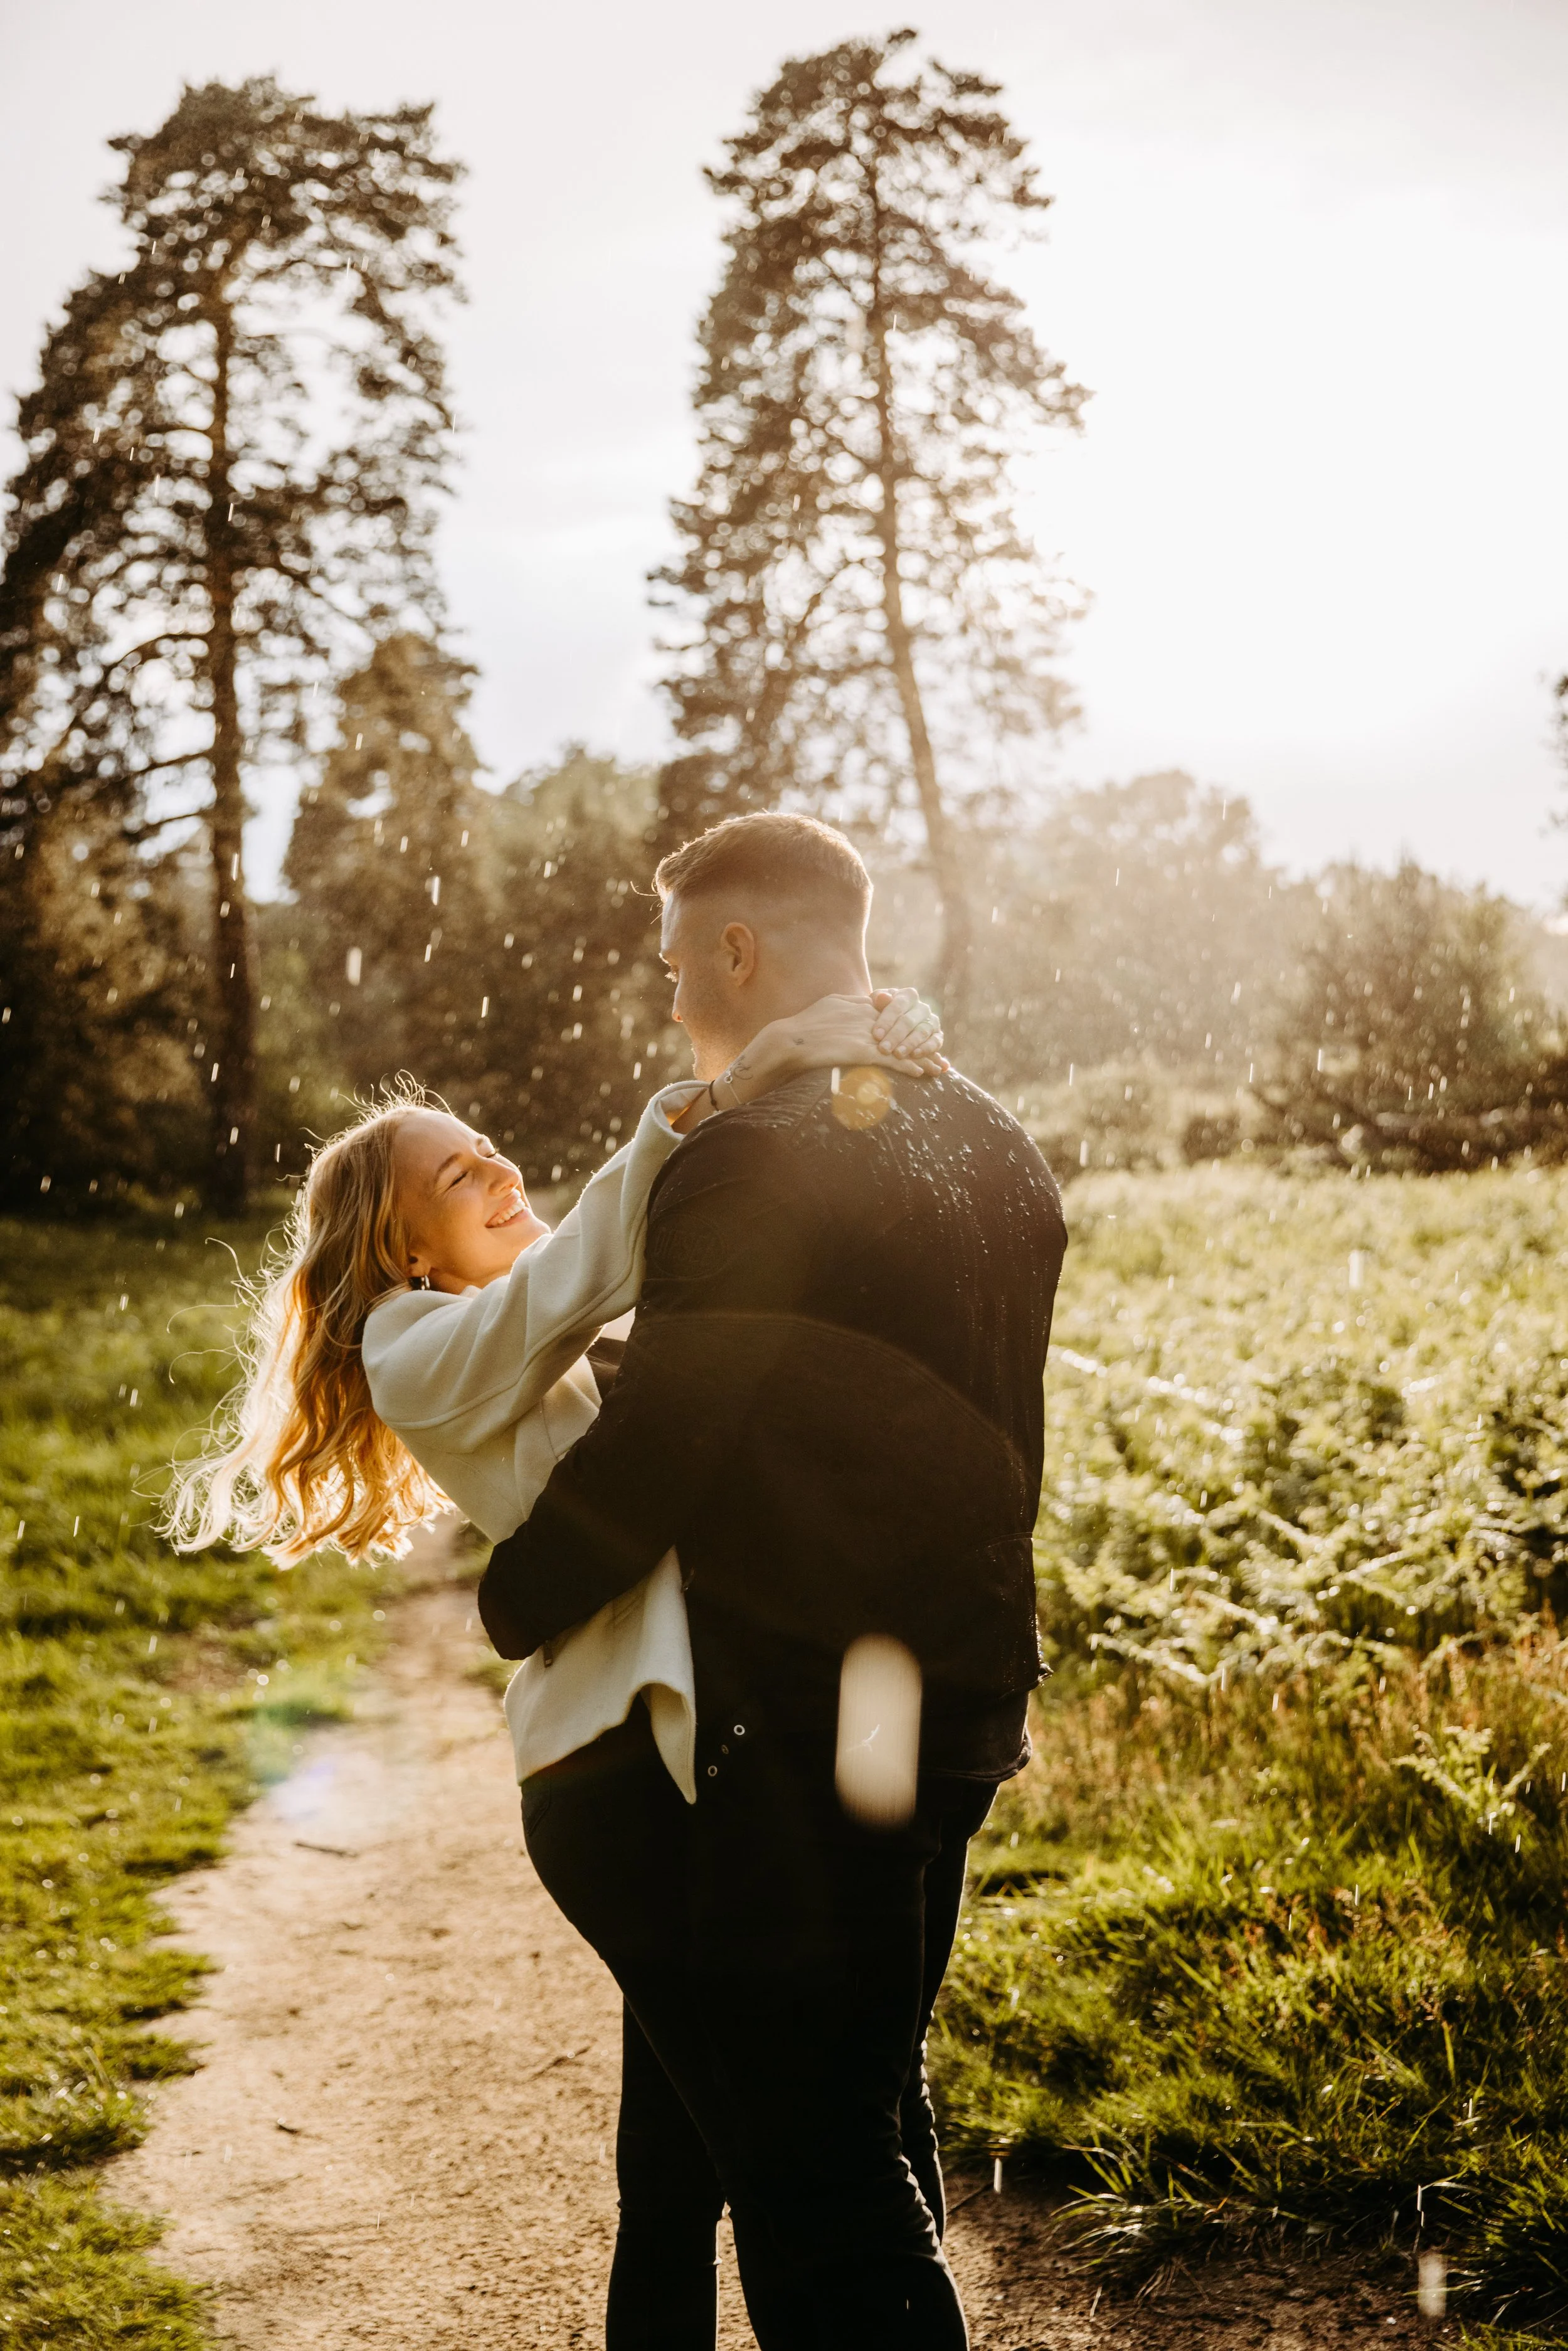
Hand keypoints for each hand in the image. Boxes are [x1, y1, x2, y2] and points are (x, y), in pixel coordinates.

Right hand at [731, 988, 945, 1105]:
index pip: (897, 1012)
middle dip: (926, 1041)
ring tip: (940, 1067)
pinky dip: (908, 1066)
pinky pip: (891, 1059)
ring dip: (923, 1057)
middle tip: (941, 1052)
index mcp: (861, 1005)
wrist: (789, 1041)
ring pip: (904, 1045)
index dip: (914, 1023)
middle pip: (907, 1028)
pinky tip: (921, 1073)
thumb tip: (865, 1004)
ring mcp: (866, 1035)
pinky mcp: (861, 1051)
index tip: (927, 1032)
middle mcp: (868, 1017)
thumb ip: (851, 1005)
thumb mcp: (831, 1005)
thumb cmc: (805, 1026)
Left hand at [870, 987, 947, 1071]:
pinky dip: (926, 1049)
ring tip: (898, 1054)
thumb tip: (882, 997)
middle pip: (908, 1021)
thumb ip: (878, 1000)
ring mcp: (932, 1022)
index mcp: (908, 996)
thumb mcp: (877, 1003)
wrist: (894, 1024)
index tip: (876, 1035)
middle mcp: (922, 1007)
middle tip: (884, 1049)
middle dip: (895, 1036)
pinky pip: (935, 1042)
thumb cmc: (881, 1013)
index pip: (897, 1006)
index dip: (886, 1021)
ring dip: (909, 1044)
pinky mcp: (938, 1036)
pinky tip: (915, 1055)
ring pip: (922, 1032)